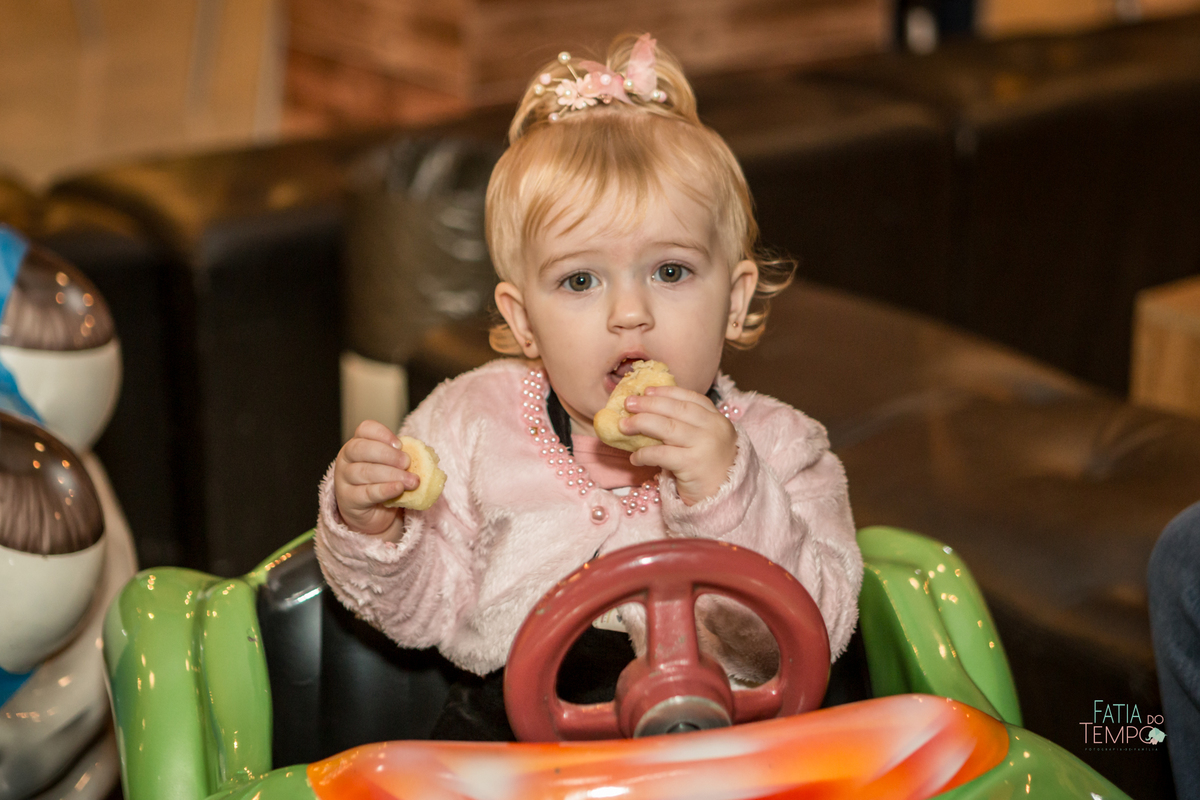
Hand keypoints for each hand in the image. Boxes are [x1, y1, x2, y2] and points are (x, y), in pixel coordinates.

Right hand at [333, 420, 417, 537]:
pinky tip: (398, 489)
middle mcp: (347, 458)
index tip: (400, 444)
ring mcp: (344, 479)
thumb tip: (425, 458)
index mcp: (358, 443)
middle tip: (407, 463)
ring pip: (364, 472)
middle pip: (362, 449)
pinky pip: (366, 493)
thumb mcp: (392, 466)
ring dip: (391, 475)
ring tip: (412, 481)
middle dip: (388, 454)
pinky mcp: (349, 500)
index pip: (365, 429)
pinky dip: (384, 490)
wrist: (372, 513)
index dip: (383, 434)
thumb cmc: (384, 482)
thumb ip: (402, 459)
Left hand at [621, 386, 737, 504]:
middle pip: (676, 409)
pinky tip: (634, 457)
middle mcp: (714, 429)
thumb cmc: (709, 469)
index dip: (667, 392)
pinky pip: (661, 454)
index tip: (647, 390)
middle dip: (649, 404)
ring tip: (624, 425)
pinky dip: (644, 454)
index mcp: (717, 420)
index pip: (691, 398)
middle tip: (629, 403)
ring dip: (641, 423)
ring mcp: (704, 446)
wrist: (723, 499)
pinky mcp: (692, 465)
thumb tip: (650, 412)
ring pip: (667, 427)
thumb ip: (688, 426)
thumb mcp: (705, 441)